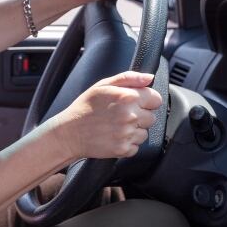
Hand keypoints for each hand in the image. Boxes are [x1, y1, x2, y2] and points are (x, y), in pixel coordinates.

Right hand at [46, 71, 161, 159]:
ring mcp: (127, 134)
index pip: (156, 99)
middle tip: (121, 115)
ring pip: (144, 133)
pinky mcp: (123, 149)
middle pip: (152, 117)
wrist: (69, 133)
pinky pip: (136, 147)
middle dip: (140, 116)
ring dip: (134, 131)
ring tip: (116, 127)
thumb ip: (129, 78)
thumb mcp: (104, 85)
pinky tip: (114, 137)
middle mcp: (130, 116)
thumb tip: (150, 77)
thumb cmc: (85, 107)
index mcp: (128, 97)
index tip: (136, 103)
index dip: (147, 101)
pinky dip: (128, 144)